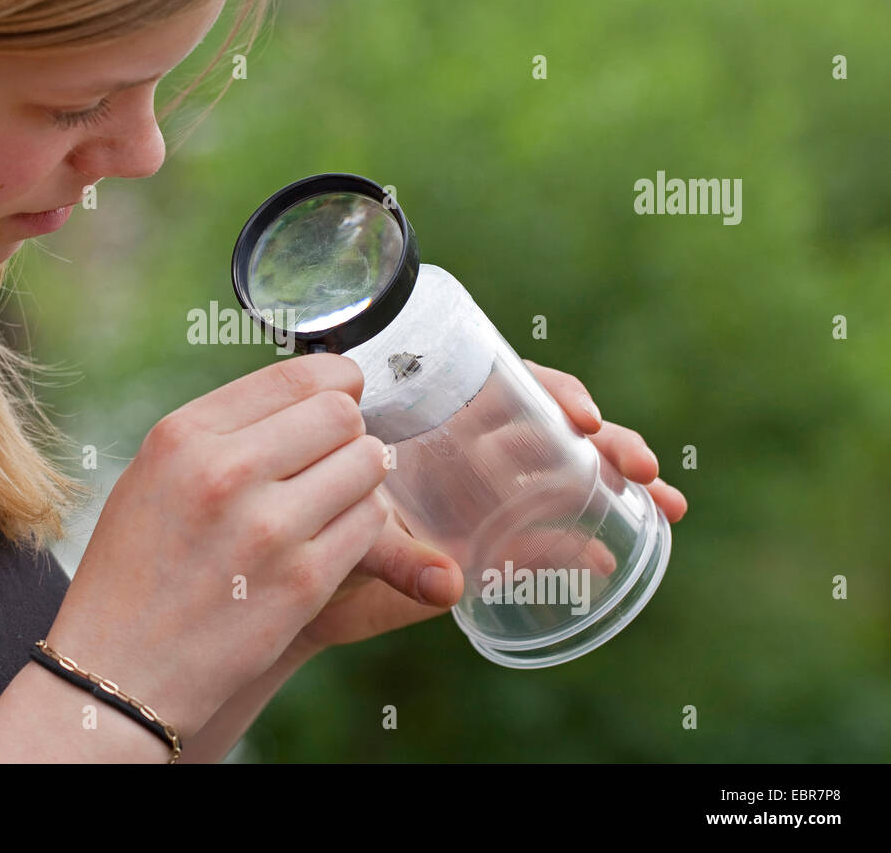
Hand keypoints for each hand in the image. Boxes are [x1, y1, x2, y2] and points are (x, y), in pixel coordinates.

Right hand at [45, 352, 391, 739]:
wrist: (118, 672)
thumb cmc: (134, 571)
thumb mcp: (152, 474)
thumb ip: (224, 430)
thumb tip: (314, 395)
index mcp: (184, 436)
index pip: (296, 376)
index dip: (337, 380)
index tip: (345, 393)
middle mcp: (225, 472)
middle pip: (341, 415)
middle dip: (347, 432)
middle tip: (331, 459)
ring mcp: (268, 529)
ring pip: (366, 464)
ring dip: (359, 479)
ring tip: (329, 501)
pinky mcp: (302, 582)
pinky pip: (369, 523)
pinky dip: (361, 526)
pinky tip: (328, 539)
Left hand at [292, 358, 687, 652]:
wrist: (305, 578)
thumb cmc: (319, 533)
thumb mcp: (352, 531)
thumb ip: (394, 556)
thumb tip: (448, 587)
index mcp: (439, 422)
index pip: (511, 385)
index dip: (556, 392)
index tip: (583, 418)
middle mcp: (472, 451)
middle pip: (555, 428)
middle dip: (610, 441)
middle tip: (644, 466)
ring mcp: (490, 494)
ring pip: (566, 475)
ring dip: (619, 485)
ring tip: (665, 504)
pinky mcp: (496, 541)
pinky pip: (549, 534)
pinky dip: (583, 543)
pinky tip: (610, 557)